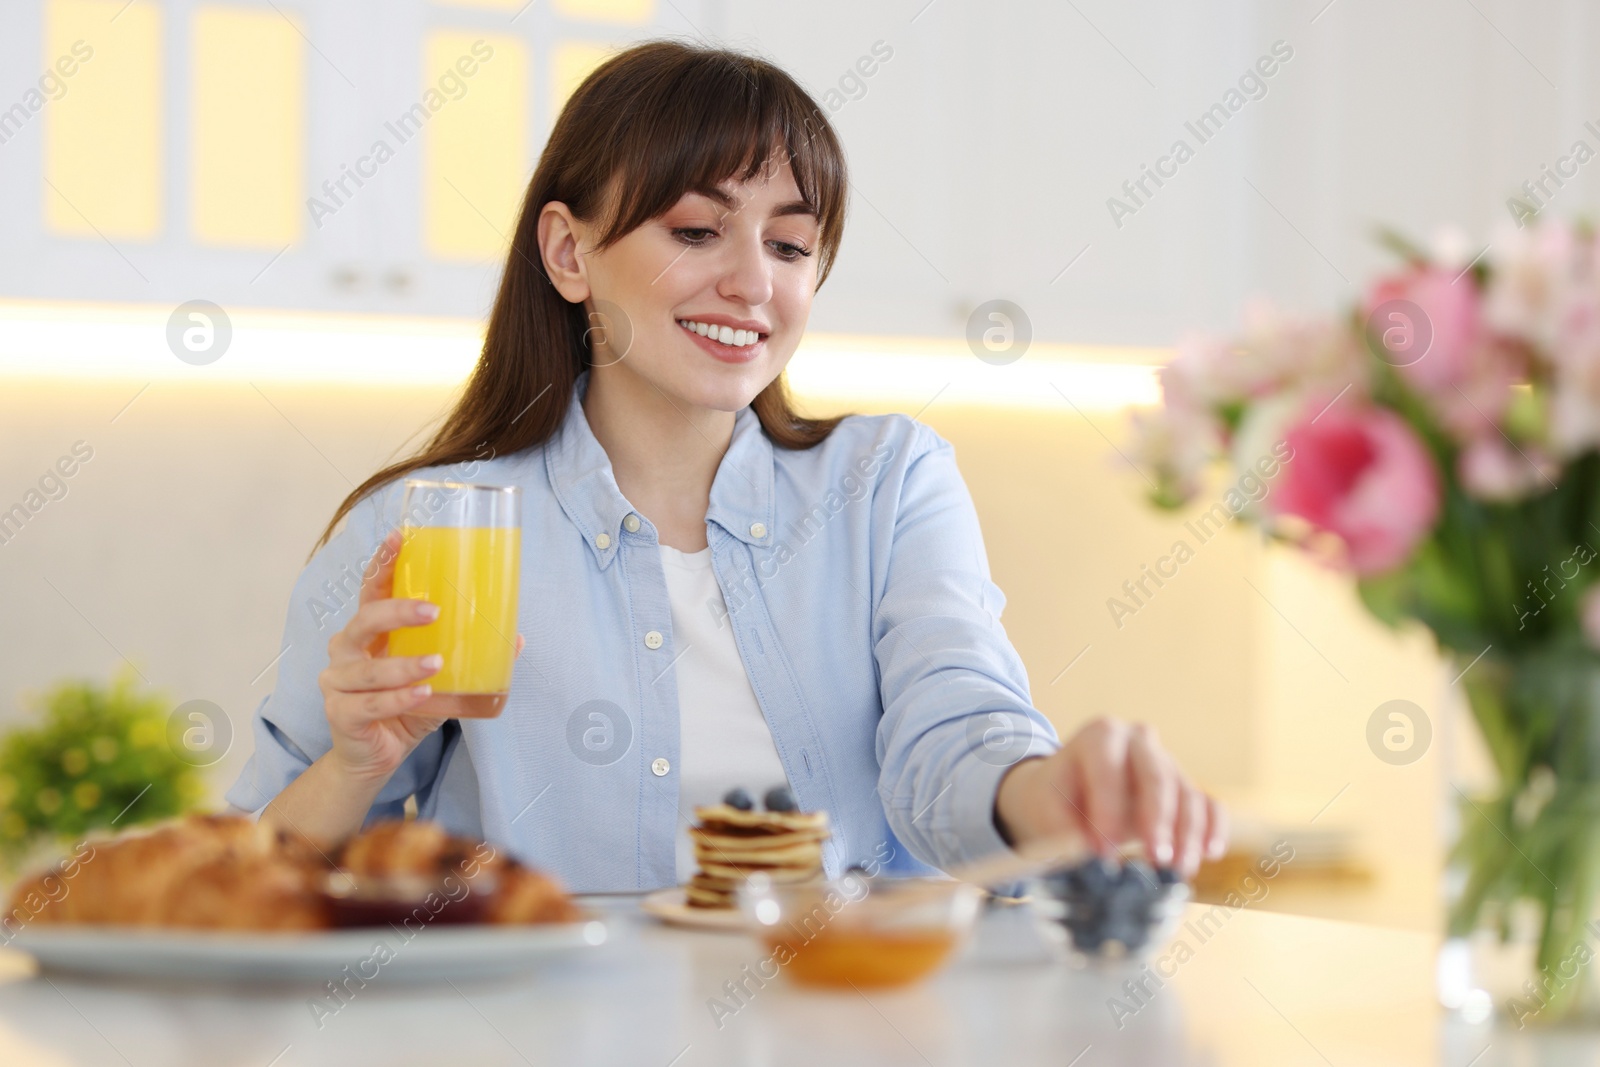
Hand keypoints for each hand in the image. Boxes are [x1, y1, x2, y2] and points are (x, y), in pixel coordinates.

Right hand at [317, 528, 524, 783]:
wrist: (376, 757)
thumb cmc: (405, 707)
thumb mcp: (440, 679)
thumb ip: (468, 657)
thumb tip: (515, 637)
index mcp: (369, 633)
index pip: (371, 590)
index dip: (382, 563)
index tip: (399, 537)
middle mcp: (347, 650)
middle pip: (364, 620)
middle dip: (397, 611)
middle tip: (434, 611)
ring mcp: (337, 683)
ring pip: (367, 668)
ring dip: (403, 665)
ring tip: (436, 663)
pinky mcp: (340, 714)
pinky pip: (369, 704)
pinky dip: (397, 698)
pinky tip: (421, 693)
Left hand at [993, 717, 1226, 876]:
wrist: (1069, 795)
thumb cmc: (1056, 801)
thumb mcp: (1047, 809)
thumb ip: (1066, 828)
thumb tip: (1093, 854)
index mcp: (1100, 735)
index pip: (1109, 769)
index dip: (1107, 810)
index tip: (1104, 852)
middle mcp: (1139, 741)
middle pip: (1157, 776)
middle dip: (1158, 821)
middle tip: (1156, 859)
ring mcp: (1167, 761)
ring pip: (1187, 793)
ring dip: (1188, 834)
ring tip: (1178, 869)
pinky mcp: (1186, 787)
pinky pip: (1209, 803)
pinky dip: (1212, 828)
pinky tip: (1210, 853)